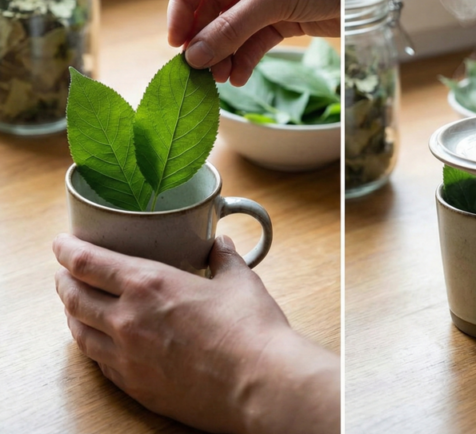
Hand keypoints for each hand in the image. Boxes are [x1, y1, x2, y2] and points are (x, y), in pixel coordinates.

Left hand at [54, 235, 339, 433]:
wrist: (258, 384)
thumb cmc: (251, 331)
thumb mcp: (240, 282)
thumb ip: (224, 260)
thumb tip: (220, 246)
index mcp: (149, 284)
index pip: (87, 262)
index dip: (67, 249)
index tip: (62, 242)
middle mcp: (126, 320)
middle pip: (73, 297)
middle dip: (64, 280)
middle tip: (66, 272)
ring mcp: (126, 357)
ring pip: (79, 331)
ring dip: (71, 314)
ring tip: (76, 306)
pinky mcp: (135, 386)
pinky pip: (99, 362)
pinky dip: (92, 345)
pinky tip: (101, 341)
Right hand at [168, 0, 340, 85]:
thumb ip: (234, 27)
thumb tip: (196, 55)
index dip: (182, 5)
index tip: (176, 39)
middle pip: (213, 3)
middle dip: (206, 37)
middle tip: (196, 67)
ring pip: (233, 25)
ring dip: (224, 51)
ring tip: (217, 78)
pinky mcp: (283, 15)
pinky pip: (254, 38)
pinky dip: (245, 57)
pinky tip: (238, 76)